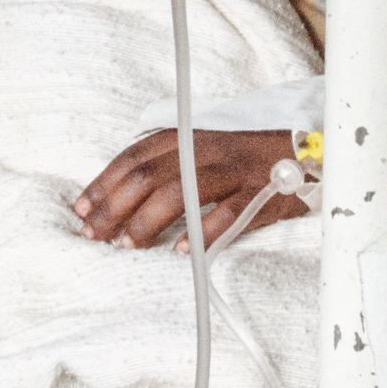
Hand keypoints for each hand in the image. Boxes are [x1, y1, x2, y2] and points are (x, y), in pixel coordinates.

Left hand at [76, 125, 304, 248]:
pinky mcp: (259, 191)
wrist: (306, 144)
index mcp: (186, 136)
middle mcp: (204, 149)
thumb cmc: (244, 152)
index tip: (80, 208)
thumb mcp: (202, 146)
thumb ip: (167, 164)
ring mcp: (232, 169)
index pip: (134, 157)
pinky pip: (227, 214)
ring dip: (147, 221)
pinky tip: (181, 251)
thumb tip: (120, 197)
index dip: (103, 182)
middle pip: (148, 175)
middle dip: (113, 206)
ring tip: (127, 246)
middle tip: (93, 235)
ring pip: (180, 192)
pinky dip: (202, 233)